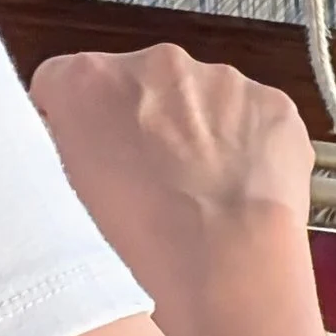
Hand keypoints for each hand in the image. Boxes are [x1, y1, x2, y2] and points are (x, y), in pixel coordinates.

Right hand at [30, 45, 313, 304]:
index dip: (71, 119)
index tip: (84, 152)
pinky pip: (252, 118)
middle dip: (141, 123)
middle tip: (148, 184)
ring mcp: (221, 80)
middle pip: (138, 84)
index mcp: (90, 83)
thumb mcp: (64, 199)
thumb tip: (73, 142)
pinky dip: (246, 148)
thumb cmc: (140, 247)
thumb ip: (63, 150)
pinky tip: (239, 193)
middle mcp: (155, 65)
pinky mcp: (271, 104)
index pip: (63, 81)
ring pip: (201, 100)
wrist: (226, 270)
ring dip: (196, 134)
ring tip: (200, 197)